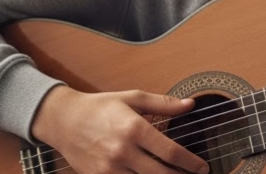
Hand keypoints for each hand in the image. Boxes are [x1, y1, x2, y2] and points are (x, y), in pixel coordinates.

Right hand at [31, 86, 208, 173]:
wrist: (63, 120)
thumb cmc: (100, 107)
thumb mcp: (133, 98)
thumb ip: (164, 103)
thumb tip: (190, 104)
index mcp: (134, 129)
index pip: (170, 152)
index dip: (191, 163)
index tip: (202, 167)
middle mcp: (122, 151)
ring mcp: (109, 168)